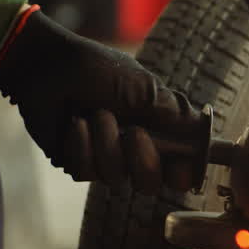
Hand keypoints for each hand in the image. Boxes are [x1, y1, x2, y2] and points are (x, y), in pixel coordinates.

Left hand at [0, 10, 203, 191]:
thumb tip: (200, 129)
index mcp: (155, 130)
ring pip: (116, 178)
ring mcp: (103, 157)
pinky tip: (74, 122)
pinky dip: (81, 145)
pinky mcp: (75, 161)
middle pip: (150, 184)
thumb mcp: (142, 85)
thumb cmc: (96, 69)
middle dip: (144, 162)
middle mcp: (131, 148)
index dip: (182, 175)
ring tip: (95, 114)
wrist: (47, 65)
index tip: (181, 169)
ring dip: (106, 144)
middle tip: (135, 133)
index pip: (177, 168)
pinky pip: (85, 171)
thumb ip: (171, 111)